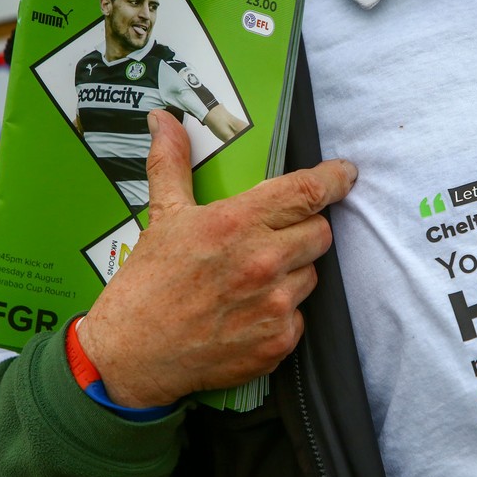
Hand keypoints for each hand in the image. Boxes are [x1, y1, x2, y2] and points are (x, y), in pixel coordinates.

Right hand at [77, 109, 356, 407]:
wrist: (131, 356)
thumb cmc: (147, 285)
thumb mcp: (162, 216)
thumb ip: (173, 163)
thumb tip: (164, 119)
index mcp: (237, 223)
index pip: (308, 191)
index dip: (335, 179)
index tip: (345, 174)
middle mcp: (263, 262)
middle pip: (320, 232)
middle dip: (303, 231)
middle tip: (271, 240)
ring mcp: (274, 305)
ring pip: (312, 274)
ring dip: (292, 273)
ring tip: (251, 280)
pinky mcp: (279, 342)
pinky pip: (301, 315)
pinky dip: (282, 313)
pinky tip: (249, 312)